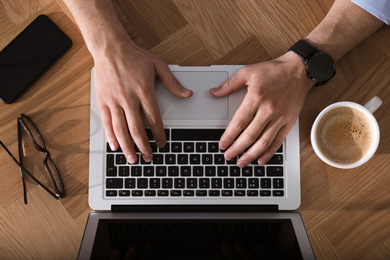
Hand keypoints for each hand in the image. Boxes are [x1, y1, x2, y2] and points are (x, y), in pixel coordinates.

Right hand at [94, 42, 191, 162]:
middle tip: (149, 157)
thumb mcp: (158, 66)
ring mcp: (114, 101)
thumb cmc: (134, 57)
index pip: (154, 119)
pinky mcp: (103, 101)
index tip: (162, 143)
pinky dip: (110, 136)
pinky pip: (107, 122)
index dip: (159, 134)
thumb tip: (187, 94)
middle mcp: (128, 98)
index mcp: (144, 91)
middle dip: (144, 146)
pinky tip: (115, 146)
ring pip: (120, 129)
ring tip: (133, 159)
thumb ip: (173, 83)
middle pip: (136, 129)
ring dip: (127, 146)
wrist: (110, 48)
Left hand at [210, 52, 313, 166]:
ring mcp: (280, 117)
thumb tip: (214, 92)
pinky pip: (278, 141)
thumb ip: (229, 84)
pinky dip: (269, 153)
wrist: (299, 70)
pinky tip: (260, 160)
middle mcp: (268, 110)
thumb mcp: (248, 72)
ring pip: (263, 142)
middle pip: (249, 136)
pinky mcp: (289, 122)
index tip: (222, 144)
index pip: (239, 122)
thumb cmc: (274, 71)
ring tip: (241, 162)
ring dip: (251, 155)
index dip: (229, 136)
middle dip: (237, 149)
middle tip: (228, 156)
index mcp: (256, 97)